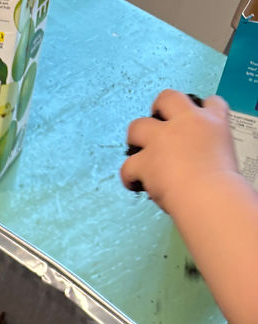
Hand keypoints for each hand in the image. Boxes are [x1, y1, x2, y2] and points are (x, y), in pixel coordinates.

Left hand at [121, 92, 237, 209]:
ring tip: (137, 151)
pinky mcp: (146, 160)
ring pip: (137, 126)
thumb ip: (209, 149)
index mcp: (213, 120)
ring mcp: (163, 139)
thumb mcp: (226, 155)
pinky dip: (128, 176)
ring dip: (135, 138)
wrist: (208, 194)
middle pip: (167, 98)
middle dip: (158, 108)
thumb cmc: (222, 184)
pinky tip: (134, 183)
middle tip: (155, 122)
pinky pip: (127, 165)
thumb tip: (199, 161)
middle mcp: (186, 122)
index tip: (197, 116)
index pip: (210, 103)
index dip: (201, 108)